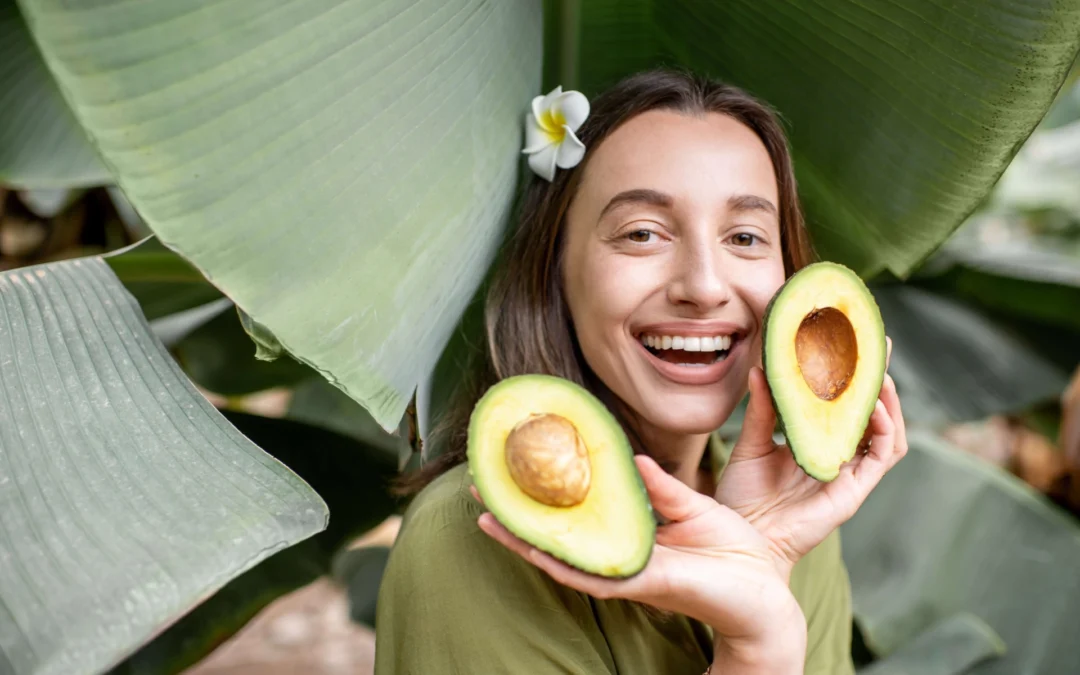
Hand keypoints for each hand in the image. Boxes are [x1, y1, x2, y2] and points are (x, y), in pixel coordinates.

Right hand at [474, 455, 805, 668]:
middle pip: (556, 537)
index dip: (545, 495)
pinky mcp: (642, 585)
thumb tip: (632, 455)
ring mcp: (625, 574)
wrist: (766, 592)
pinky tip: (532, 548)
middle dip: (515, 516)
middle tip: (480, 491)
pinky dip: (560, 563)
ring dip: (522, 540)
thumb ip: (660, 486)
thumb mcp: (694, 506)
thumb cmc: (733, 551)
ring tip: (487, 518)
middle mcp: (619, 557)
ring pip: (561, 559)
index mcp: (631, 537)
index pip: (578, 515)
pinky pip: (591, 576)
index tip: (515, 470)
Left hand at [716, 337, 907, 580]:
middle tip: (876, 342)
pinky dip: (884, 430)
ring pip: (886, 431)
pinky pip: (881, 457)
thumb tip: (761, 369)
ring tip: (879, 371)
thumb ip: (762, 410)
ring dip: (887, 400)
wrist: (741, 537)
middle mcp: (837, 456)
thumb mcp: (750, 445)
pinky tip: (873, 407)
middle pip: (869, 412)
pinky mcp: (854, 491)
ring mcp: (849, 474)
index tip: (850, 339)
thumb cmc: (742, 497)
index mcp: (814, 442)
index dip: (850, 374)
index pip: (841, 402)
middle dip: (876, 377)